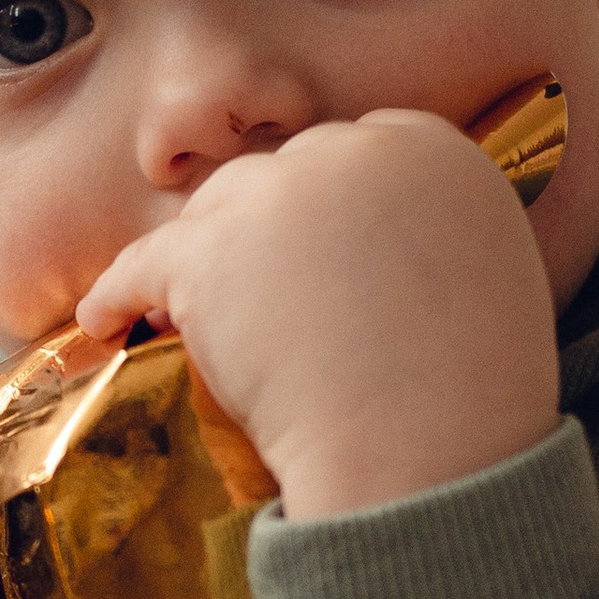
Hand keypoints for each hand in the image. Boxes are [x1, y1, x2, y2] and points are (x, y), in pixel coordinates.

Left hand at [78, 109, 558, 518]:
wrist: (428, 449)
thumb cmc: (473, 397)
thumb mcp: (493, 281)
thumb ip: (439, 237)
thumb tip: (386, 254)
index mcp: (435, 152)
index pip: (360, 149)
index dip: (330, 205)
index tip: (315, 251)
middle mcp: (354, 152)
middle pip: (285, 173)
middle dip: (265, 228)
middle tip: (250, 293)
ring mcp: (278, 195)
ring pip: (217, 209)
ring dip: (203, 258)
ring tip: (180, 311)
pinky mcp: (211, 250)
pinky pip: (146, 262)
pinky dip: (119, 293)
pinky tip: (104, 322)